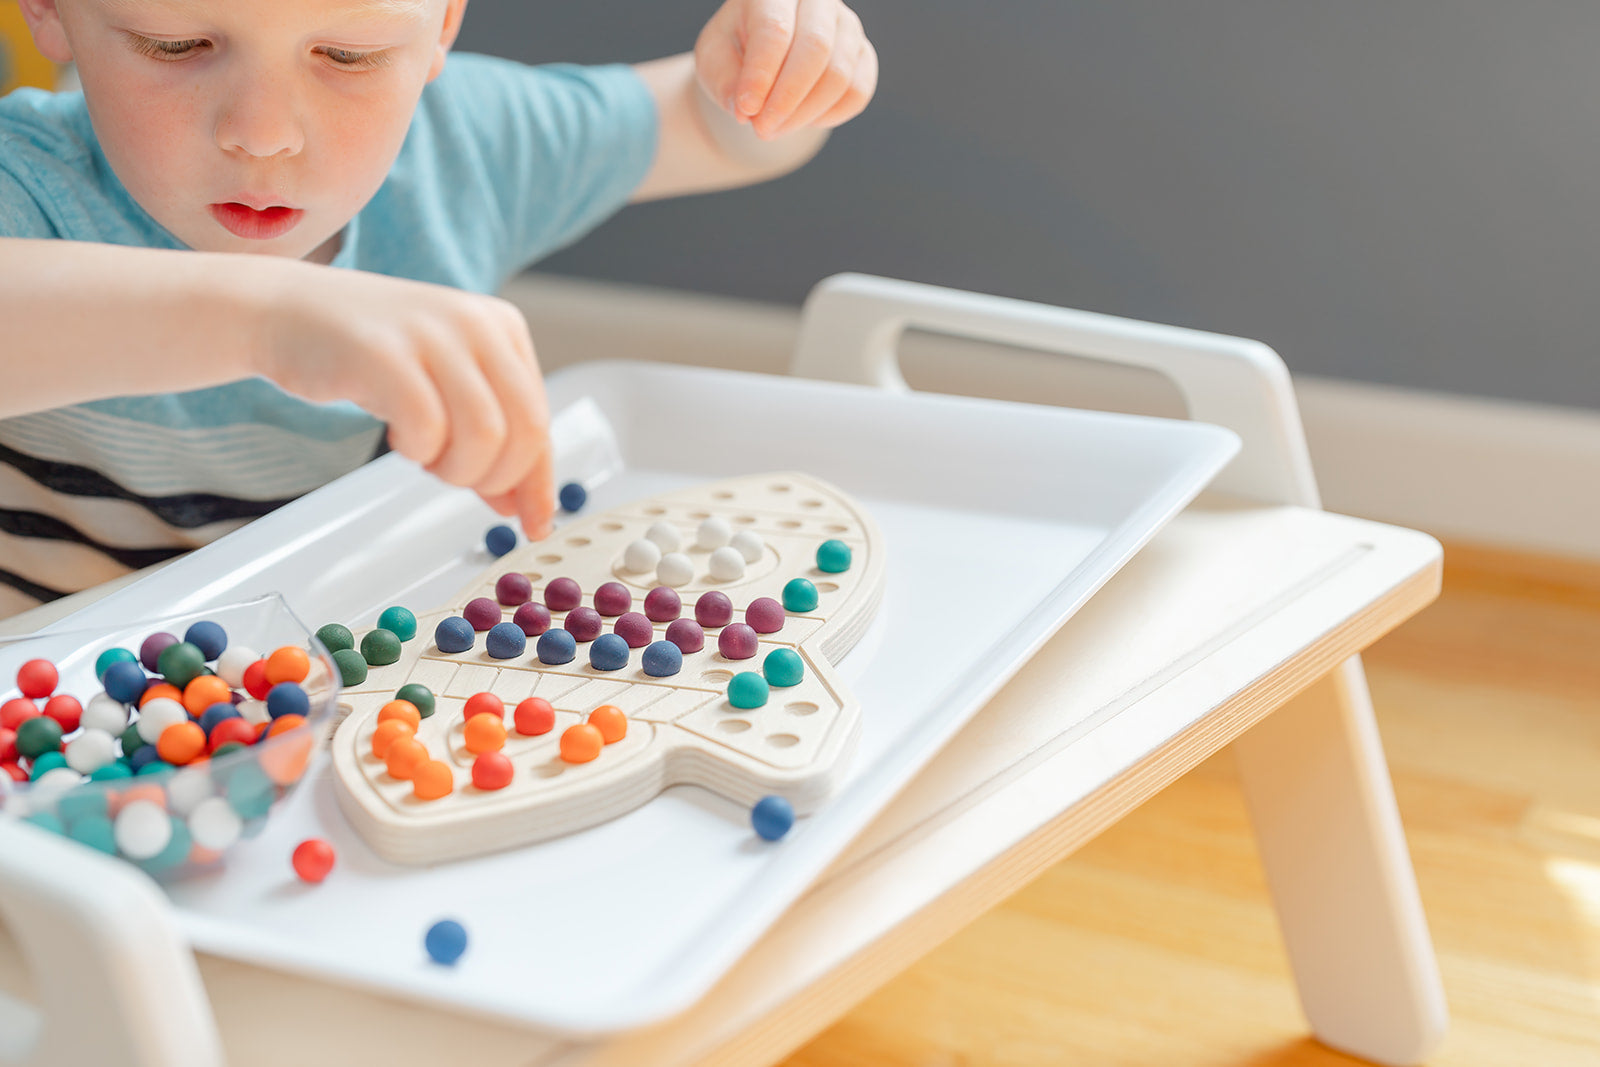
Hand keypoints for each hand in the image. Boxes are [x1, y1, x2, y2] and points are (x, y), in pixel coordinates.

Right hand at [252, 262, 553, 538]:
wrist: (288, 310)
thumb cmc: (370, 353)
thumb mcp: (445, 387)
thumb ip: (486, 440)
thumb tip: (517, 506)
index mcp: (503, 327)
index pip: (540, 418)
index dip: (538, 481)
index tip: (536, 524)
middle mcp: (477, 324)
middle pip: (525, 429)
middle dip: (496, 476)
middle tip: (458, 479)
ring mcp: (433, 334)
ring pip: (485, 434)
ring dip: (456, 469)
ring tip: (425, 457)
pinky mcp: (386, 354)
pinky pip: (429, 430)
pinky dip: (418, 451)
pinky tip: (399, 438)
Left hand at [695, 0, 877, 140]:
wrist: (766, 57)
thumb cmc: (736, 53)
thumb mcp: (715, 61)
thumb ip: (724, 81)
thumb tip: (745, 110)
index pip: (775, 30)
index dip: (761, 76)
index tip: (746, 112)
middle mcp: (817, 0)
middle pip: (816, 48)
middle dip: (787, 99)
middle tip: (762, 130)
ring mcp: (847, 26)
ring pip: (839, 75)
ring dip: (804, 114)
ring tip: (773, 128)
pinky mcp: (864, 54)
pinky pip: (856, 93)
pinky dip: (827, 116)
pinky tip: (801, 119)